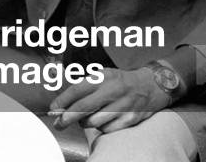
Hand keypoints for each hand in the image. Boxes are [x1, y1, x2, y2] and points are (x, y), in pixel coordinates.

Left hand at [48, 67, 170, 133]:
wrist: (152, 86)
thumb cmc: (121, 82)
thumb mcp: (103, 76)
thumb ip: (84, 88)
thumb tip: (63, 104)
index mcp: (103, 77)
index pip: (77, 90)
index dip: (62, 101)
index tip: (53, 109)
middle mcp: (112, 90)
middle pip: (83, 108)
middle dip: (67, 118)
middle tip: (59, 124)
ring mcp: (122, 105)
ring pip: (94, 122)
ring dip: (85, 123)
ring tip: (86, 119)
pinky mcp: (130, 119)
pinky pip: (108, 129)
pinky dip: (101, 128)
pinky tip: (103, 121)